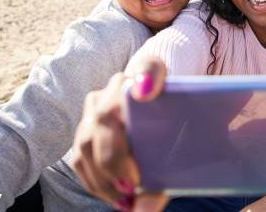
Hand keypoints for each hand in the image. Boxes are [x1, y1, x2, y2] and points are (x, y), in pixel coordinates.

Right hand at [72, 57, 168, 211]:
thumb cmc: (177, 123)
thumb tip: (145, 208)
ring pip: (87, 140)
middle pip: (107, 114)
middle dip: (114, 156)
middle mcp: (118, 85)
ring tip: (126, 201)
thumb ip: (169, 173)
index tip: (147, 91)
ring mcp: (97, 105)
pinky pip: (80, 158)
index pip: (150, 67)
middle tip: (132, 185)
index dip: (147, 77)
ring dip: (103, 177)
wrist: (158, 112)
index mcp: (151, 73)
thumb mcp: (185, 142)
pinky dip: (96, 182)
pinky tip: (115, 198)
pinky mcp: (85, 128)